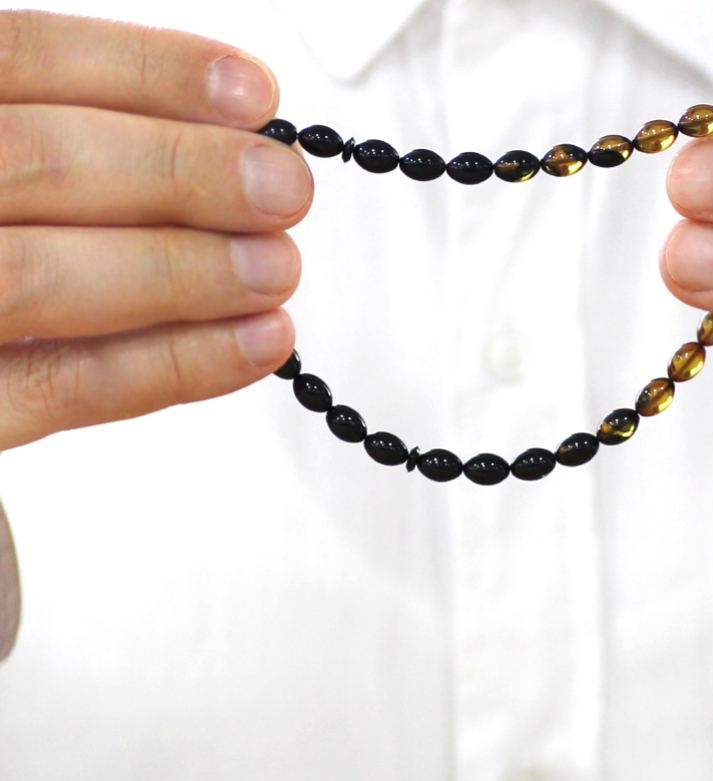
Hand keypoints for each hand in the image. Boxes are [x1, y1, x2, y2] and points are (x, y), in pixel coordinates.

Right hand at [0, 11, 309, 448]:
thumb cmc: (8, 239)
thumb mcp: (19, 180)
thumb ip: (87, 157)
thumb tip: (230, 148)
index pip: (21, 60)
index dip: (145, 72)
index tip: (253, 95)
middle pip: (37, 162)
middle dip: (181, 174)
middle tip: (283, 191)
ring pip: (41, 275)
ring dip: (184, 271)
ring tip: (277, 269)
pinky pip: (66, 385)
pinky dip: (173, 364)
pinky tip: (256, 344)